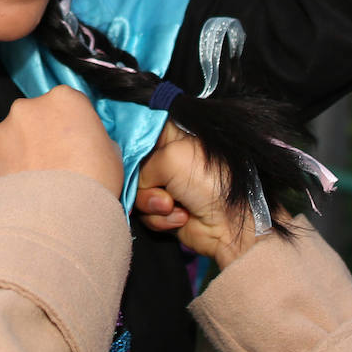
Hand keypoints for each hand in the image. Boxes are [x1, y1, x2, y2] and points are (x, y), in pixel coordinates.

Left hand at [0, 85, 123, 197]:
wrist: (57, 218)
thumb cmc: (94, 182)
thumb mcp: (111, 153)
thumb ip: (93, 138)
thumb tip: (84, 144)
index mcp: (64, 98)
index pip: (70, 104)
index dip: (75, 124)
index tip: (77, 144)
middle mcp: (29, 106)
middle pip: (38, 115)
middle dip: (44, 133)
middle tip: (56, 162)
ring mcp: (3, 129)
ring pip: (15, 136)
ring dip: (24, 150)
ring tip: (36, 181)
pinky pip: (0, 159)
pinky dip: (8, 170)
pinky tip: (21, 190)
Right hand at [135, 123, 271, 267]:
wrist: (230, 223)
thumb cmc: (209, 182)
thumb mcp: (170, 157)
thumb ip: (141, 163)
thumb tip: (133, 179)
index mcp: (174, 134)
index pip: (140, 129)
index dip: (129, 140)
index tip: (121, 150)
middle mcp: (168, 158)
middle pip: (132, 165)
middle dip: (142, 181)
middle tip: (161, 187)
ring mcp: (167, 185)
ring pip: (137, 193)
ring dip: (153, 202)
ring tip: (174, 205)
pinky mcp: (166, 210)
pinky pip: (146, 213)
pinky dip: (161, 218)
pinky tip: (182, 217)